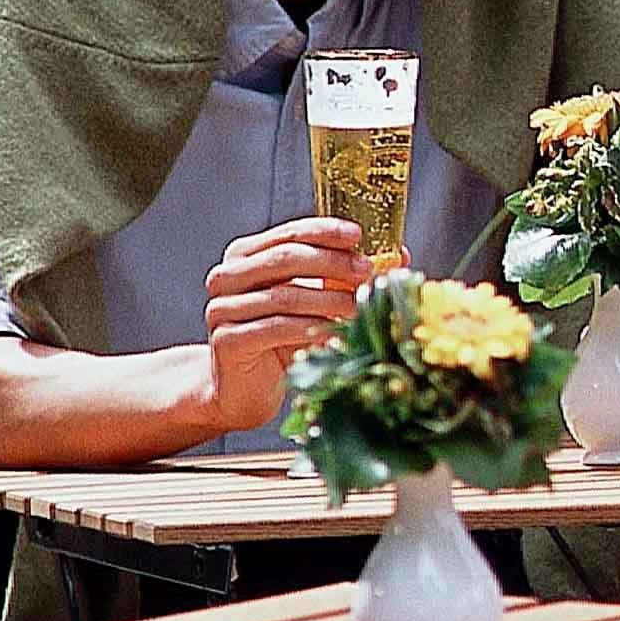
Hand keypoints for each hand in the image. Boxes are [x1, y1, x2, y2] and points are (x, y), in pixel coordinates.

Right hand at [201, 217, 375, 430]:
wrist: (244, 389)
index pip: (288, 233)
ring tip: (359, 307)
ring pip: (284, 295)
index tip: (358, 234)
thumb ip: (344, 276)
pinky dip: (310, 329)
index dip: (325, 231)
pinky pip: (275, 328)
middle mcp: (227, 276)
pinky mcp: (227, 340)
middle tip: (366, 271)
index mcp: (244, 256)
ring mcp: (222, 307)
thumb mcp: (313, 301)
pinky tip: (333, 334)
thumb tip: (397, 255)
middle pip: (286, 258)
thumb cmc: (281, 341)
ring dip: (328, 299)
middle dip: (332, 263)